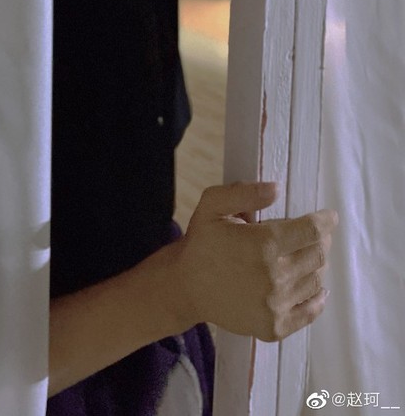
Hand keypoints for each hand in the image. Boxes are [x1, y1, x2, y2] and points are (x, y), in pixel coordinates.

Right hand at [169, 181, 337, 341]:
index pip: (311, 232)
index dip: (326, 221)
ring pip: (315, 281)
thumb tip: (276, 189)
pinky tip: (316, 288)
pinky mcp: (273, 327)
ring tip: (307, 256)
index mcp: (262, 244)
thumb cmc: (202, 242)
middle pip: (317, 256)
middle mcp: (273, 277)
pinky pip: (309, 312)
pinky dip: (318, 299)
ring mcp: (274, 306)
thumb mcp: (212, 205)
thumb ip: (243, 193)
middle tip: (315, 234)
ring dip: (317, 266)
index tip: (330, 217)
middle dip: (322, 241)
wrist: (185, 287)